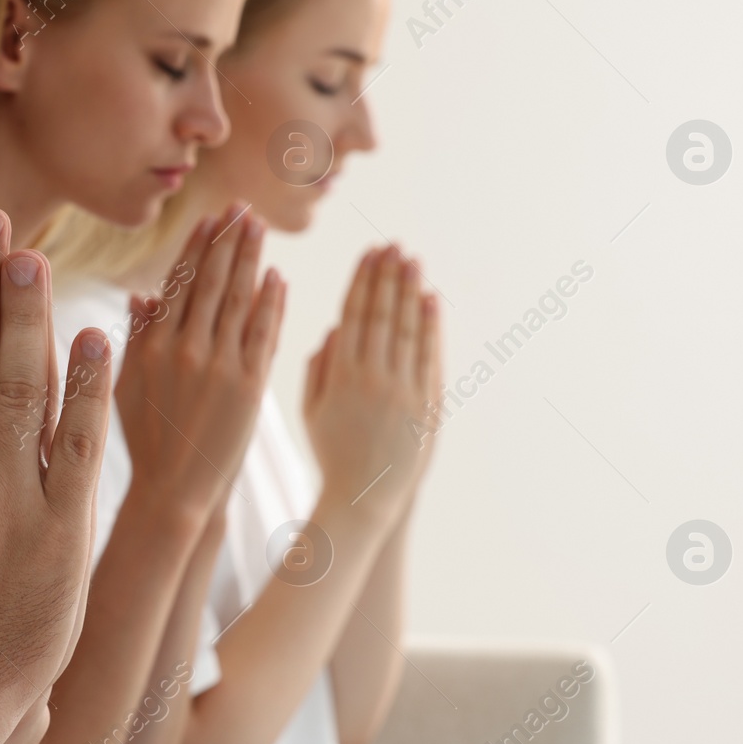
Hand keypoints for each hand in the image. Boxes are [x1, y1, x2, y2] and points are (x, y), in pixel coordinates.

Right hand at [114, 204, 285, 525]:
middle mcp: (184, 349)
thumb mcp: (127, 386)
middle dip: (227, 240)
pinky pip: (262, 333)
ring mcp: (218, 365)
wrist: (174, 490)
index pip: (178, 283)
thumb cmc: (149, 440)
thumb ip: (136, 338)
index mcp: (151, 345)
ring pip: (237, 299)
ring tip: (260, 227)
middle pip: (210, 281)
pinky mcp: (248, 385)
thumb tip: (140, 294)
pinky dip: (270, 303)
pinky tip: (277, 277)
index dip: (196, 248)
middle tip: (242, 208)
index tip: (210, 218)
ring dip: (250, 258)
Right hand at [304, 245, 441, 523]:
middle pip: (382, 314)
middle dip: (387, 276)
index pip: (354, 315)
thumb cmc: (333, 455)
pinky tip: (431, 300)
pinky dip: (432, 326)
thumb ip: (319, 369)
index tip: (368, 253)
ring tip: (412, 261)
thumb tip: (336, 330)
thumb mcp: (311, 412)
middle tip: (393, 245)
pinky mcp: (426, 405)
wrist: (364, 498)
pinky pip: (429, 356)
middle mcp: (371, 377)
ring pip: (408, 329)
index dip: (362, 281)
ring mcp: (402, 390)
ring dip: (410, 291)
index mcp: (339, 375)